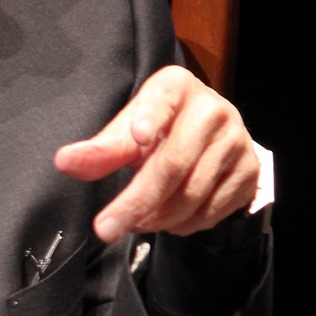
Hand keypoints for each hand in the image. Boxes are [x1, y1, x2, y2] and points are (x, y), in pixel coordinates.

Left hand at [54, 65, 259, 242]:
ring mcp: (237, 142)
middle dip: (135, 203)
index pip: (163, 101)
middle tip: (106, 228)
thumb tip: (65, 162)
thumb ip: (100, 149)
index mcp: (177, 87)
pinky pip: (212, 211)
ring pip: (192, 195)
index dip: (151, 118)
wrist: (210, 136)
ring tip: (135, 222)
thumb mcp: (128, 131)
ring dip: (157, 218)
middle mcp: (214, 110)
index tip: (138, 136)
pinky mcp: (250, 172)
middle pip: (172, 165)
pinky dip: (183, 225)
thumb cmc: (160, 128)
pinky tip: (168, 220)